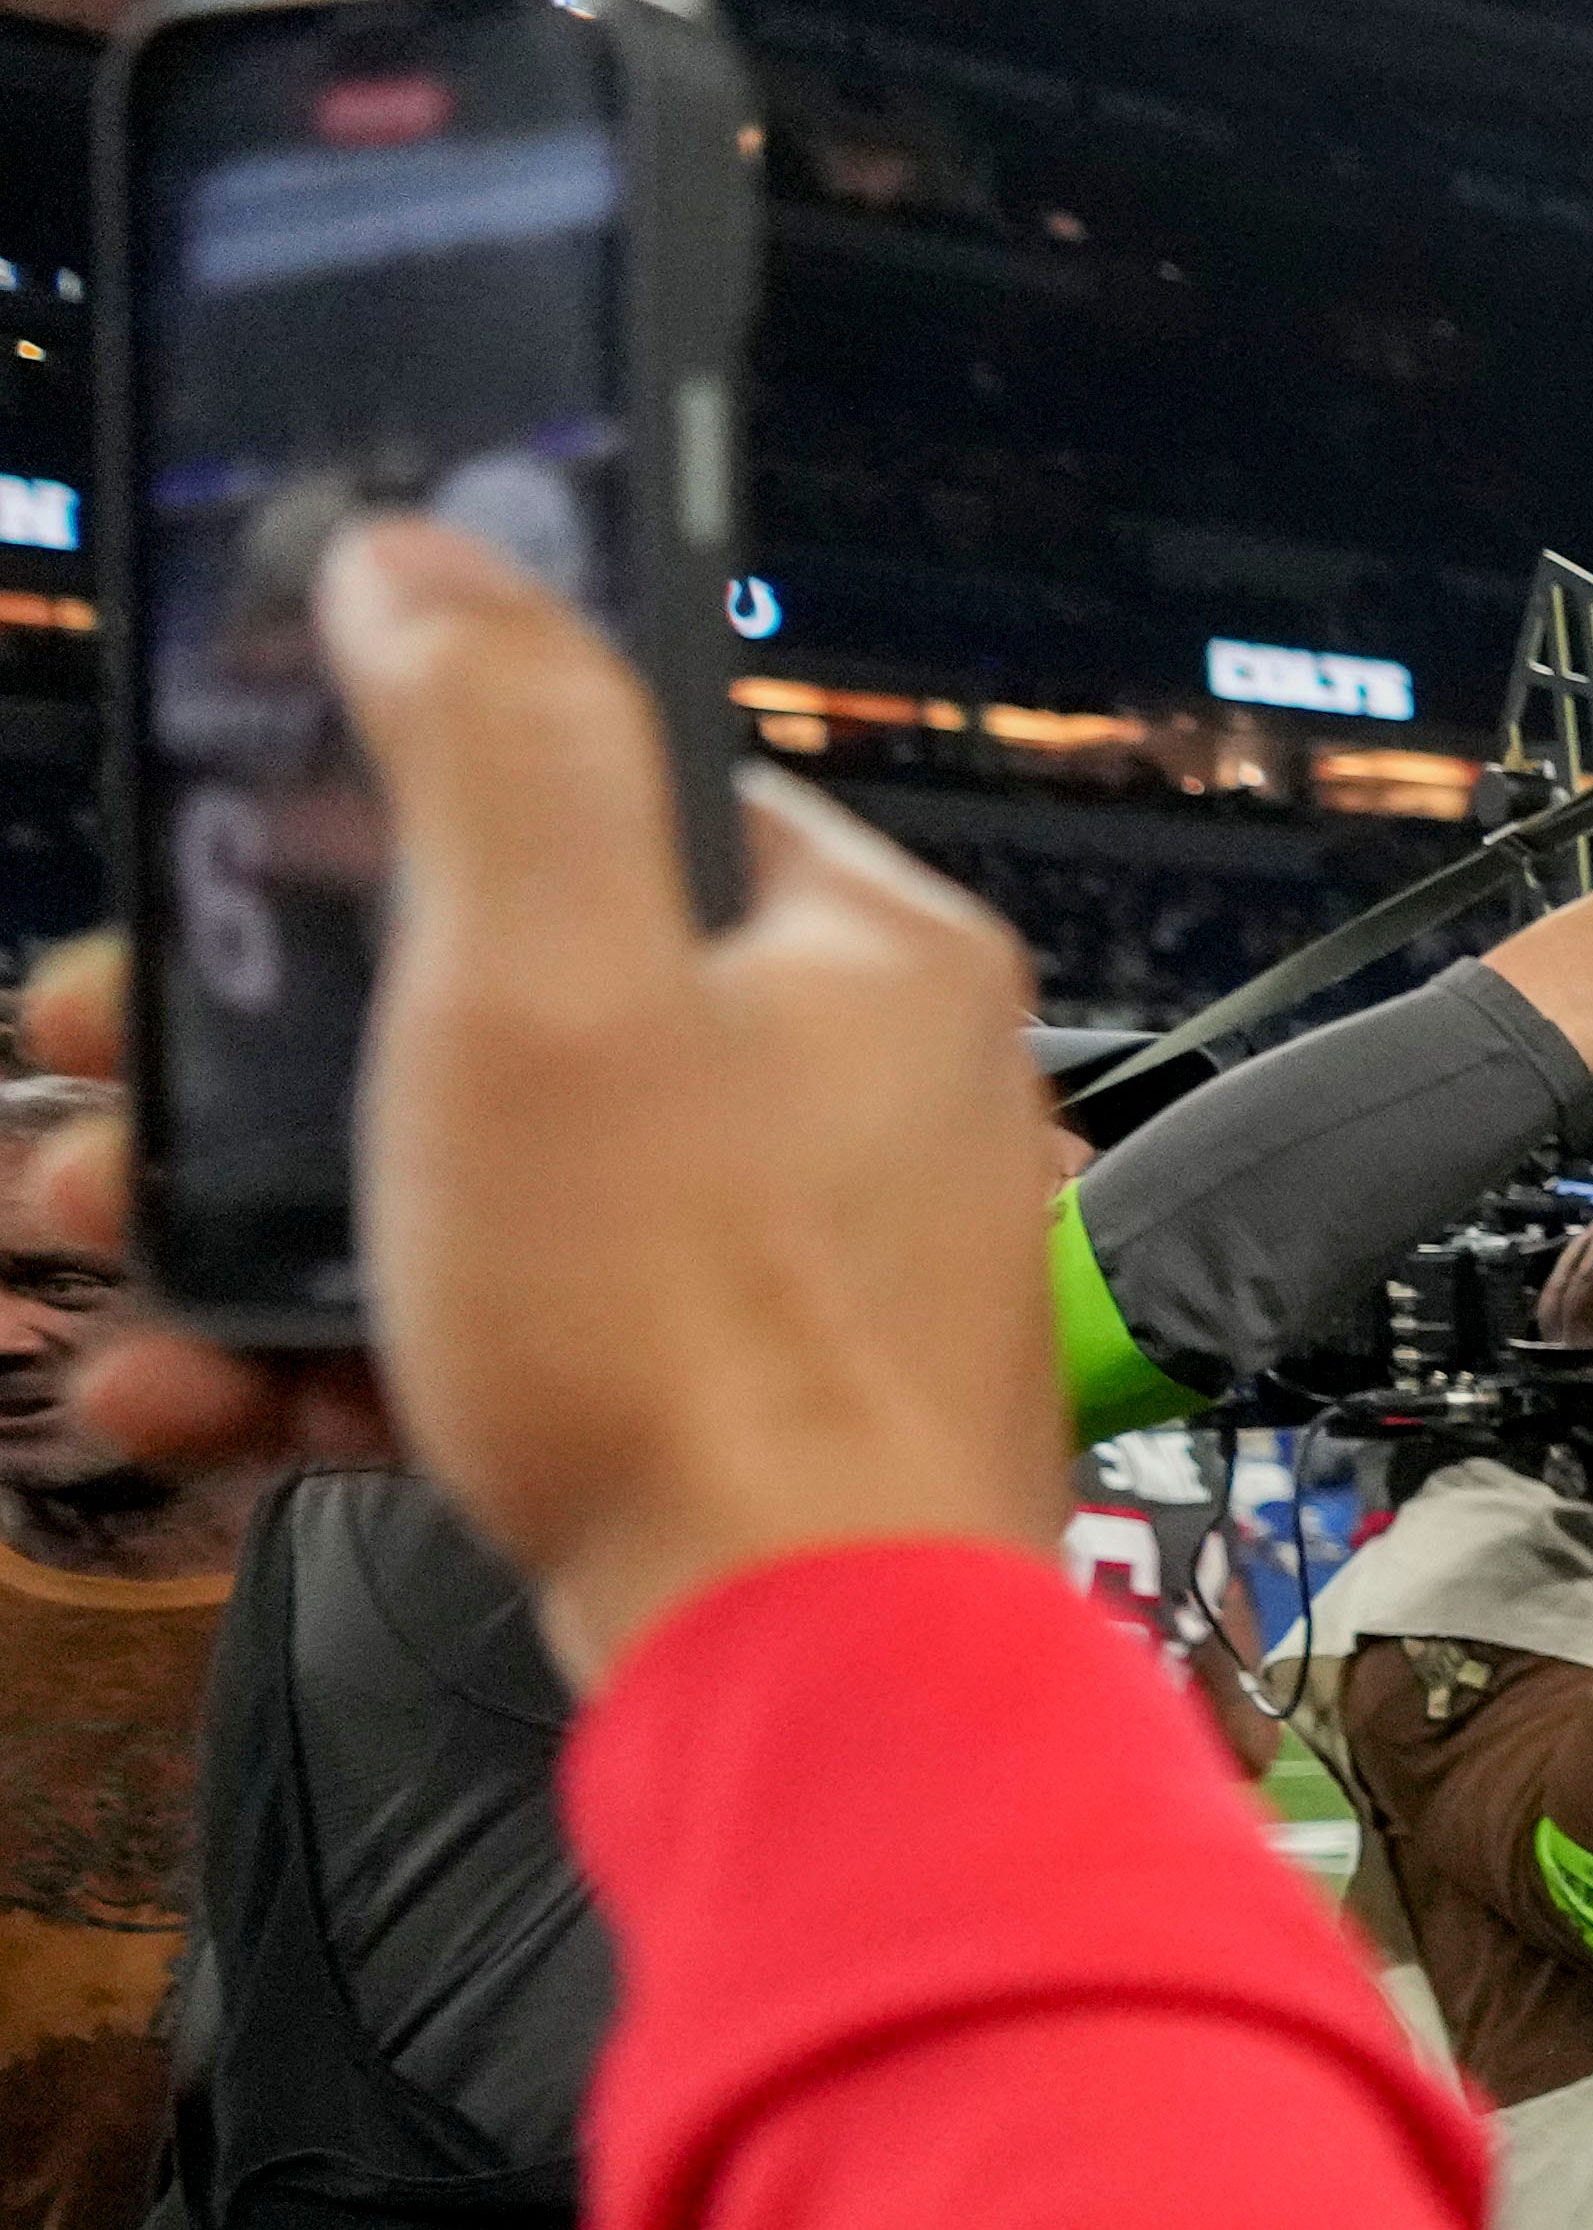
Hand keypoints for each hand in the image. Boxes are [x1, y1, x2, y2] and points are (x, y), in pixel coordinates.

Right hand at [43, 522, 1063, 1685]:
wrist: (793, 1666)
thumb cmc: (697, 1330)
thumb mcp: (547, 975)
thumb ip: (491, 749)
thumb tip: (427, 563)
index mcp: (860, 953)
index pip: (613, 798)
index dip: (388, 813)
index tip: (231, 854)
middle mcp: (852, 1096)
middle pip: (494, 1001)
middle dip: (256, 1045)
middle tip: (96, 1066)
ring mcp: (783, 1265)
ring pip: (460, 1183)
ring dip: (245, 1210)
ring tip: (96, 1235)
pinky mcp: (709, 1410)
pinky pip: (487, 1340)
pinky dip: (328, 1354)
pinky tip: (181, 1389)